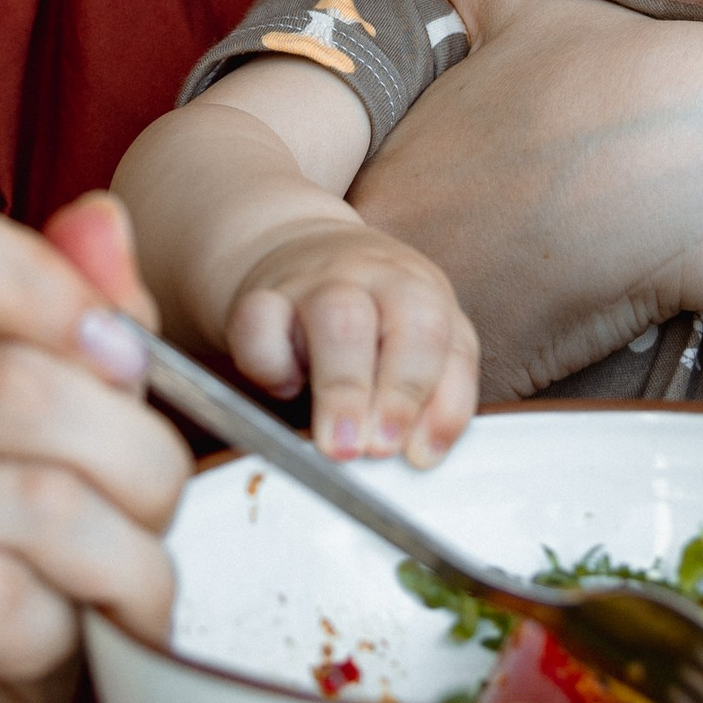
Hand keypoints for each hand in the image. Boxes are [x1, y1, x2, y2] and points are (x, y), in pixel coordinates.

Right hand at [0, 178, 188, 702]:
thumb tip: (102, 220)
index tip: (120, 351)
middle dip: (138, 455)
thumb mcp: (58, 433)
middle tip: (157, 510)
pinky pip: (3, 601)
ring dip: (124, 558)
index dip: (38, 277)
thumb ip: (84, 324)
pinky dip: (65, 630)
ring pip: (36, 503)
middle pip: (20, 384)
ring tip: (124, 586)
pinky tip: (49, 642)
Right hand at [223, 219, 478, 462]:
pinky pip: (259, 324)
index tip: (418, 455)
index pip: (444, 341)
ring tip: (337, 444)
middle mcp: (374, 278)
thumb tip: (422, 452)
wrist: (297, 248)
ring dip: (342, 389)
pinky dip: (269, 365)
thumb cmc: (371, 313)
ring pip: (336, 318)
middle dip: (397, 395)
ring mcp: (315, 281)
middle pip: (403, 321)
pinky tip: (285, 388)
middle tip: (379, 450)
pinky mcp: (259, 294)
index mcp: (421, 290)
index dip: (436, 402)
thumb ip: (437, 394)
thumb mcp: (421, 342)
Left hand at [354, 0, 702, 391]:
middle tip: (488, 244)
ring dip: (449, 331)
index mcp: (387, 178)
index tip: (450, 198)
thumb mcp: (519, 1)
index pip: (340, 223)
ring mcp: (450, 324)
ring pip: (422, 346)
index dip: (388, 210)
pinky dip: (500, 364)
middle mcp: (398, 261)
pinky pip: (477, 386)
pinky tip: (552, 319)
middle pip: (372, 292)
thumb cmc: (619, 75)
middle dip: (402, 282)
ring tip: (521, 284)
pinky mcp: (508, 373)